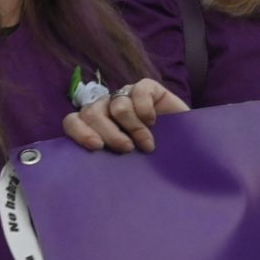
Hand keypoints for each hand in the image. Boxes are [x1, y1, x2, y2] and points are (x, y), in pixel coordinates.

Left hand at [64, 77, 189, 152]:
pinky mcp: (147, 88)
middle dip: (109, 133)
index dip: (79, 132)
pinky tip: (154, 123)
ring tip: (147, 144)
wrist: (186, 151)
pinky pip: (139, 92)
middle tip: (126, 149)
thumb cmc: (153, 160)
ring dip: (134, 128)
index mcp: (96, 126)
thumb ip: (108, 159)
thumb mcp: (127, 163)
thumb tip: (90, 172)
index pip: (73, 122)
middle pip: (92, 113)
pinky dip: (145, 110)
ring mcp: (126, 95)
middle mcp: (107, 108)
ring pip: (118, 105)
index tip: (96, 147)